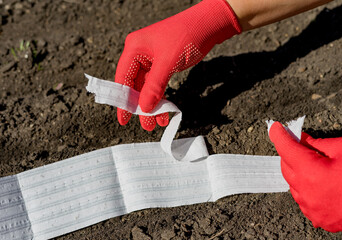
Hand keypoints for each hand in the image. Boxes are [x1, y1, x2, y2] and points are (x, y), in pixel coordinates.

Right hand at [115, 0, 240, 130]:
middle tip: (146, 125)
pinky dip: (161, 97)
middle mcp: (139, 53)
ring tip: (157, 123)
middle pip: (135, 85)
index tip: (124, 119)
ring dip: (152, 104)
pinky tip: (164, 110)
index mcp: (134, 48)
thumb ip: (154, 87)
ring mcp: (151, 58)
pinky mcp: (162, 63)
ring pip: (147, 87)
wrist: (209, 24)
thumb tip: (145, 108)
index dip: (123, 100)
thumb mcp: (168, 63)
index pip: (124, 79)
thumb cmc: (187, 36)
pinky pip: (157, 84)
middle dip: (141, 106)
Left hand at [269, 122, 341, 231]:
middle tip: (301, 144)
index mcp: (310, 172)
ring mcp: (311, 208)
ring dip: (298, 171)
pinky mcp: (319, 218)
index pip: (285, 148)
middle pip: (286, 166)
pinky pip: (303, 199)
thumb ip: (317, 143)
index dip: (279, 135)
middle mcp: (305, 192)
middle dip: (291, 153)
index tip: (276, 128)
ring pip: (293, 184)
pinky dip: (306, 188)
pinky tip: (319, 182)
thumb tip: (302, 140)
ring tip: (314, 164)